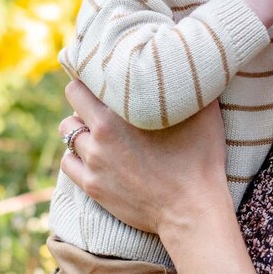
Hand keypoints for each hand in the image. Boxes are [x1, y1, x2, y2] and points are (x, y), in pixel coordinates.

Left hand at [59, 79, 228, 238]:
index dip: (90, 77)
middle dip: (82, 98)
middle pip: (72, 103)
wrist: (191, 211)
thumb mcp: (205, 114)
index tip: (101, 77)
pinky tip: (90, 154)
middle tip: (98, 101)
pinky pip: (67, 163)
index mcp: (120, 112)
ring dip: (78, 126)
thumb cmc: (201, 160)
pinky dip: (75, 155)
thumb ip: (193, 85)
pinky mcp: (93, 187)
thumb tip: (196, 63)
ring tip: (95, 128)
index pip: (83, 84)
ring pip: (67, 133)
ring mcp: (94, 162)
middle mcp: (100, 134)